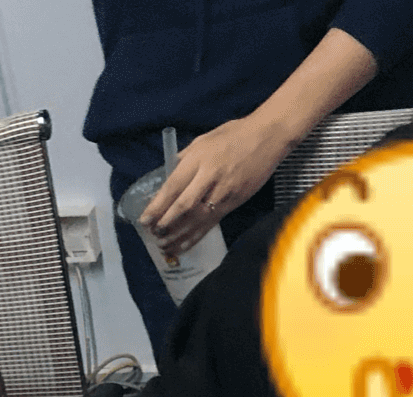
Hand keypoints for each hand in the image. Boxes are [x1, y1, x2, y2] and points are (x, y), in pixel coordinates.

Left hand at [141, 116, 291, 255]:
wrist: (268, 136)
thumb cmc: (234, 134)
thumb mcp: (204, 140)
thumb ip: (184, 159)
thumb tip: (168, 176)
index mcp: (198, 159)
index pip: (173, 187)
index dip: (158, 206)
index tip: (144, 220)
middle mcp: (209, 177)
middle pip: (184, 206)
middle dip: (166, 223)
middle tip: (153, 235)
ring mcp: (224, 191)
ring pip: (197, 219)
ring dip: (178, 235)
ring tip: (164, 246)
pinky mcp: (235, 202)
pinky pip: (212, 223)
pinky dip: (196, 237)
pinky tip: (184, 245)